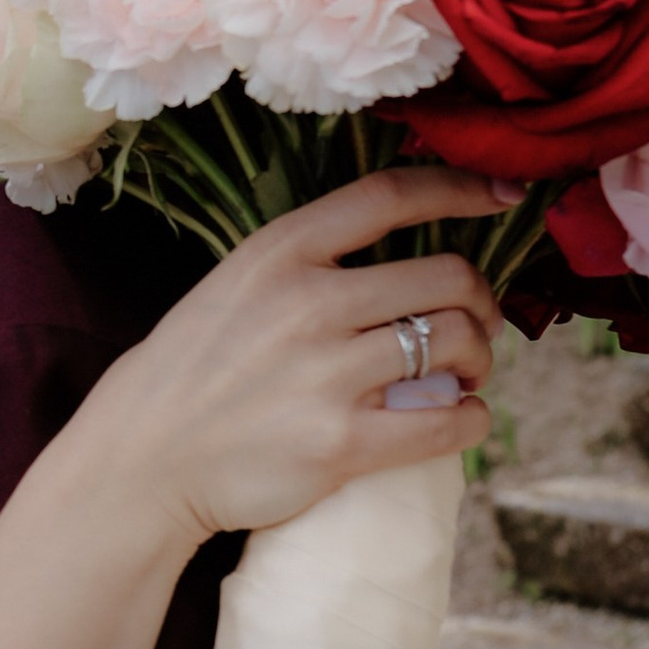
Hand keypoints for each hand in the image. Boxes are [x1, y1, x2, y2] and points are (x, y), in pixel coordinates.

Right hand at [103, 163, 510, 548]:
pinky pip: (447, 422)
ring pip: (456, 343)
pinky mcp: (341, 444)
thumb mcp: (233, 286)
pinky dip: (471, 418)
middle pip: (446, 277)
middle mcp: (309, 303)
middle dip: (480, 302)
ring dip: (480, 359)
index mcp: (281, 252)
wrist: (143, 460)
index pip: (391, 197)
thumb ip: (305, 264)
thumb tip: (400, 257)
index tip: (505, 196)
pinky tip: (461, 417)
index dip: (462, 189)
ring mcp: (327, 375)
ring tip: (464, 374)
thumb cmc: (194, 372)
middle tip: (475, 326)